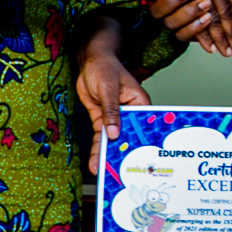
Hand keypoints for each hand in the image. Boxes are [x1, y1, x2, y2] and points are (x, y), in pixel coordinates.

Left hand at [74, 27, 147, 174]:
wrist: (89, 60)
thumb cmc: (104, 66)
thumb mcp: (108, 88)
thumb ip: (111, 111)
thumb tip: (114, 132)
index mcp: (140, 103)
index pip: (142, 125)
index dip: (139, 142)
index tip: (136, 159)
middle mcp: (129, 112)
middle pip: (126, 135)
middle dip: (121, 153)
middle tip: (116, 171)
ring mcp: (115, 116)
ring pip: (112, 138)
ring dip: (106, 153)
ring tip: (101, 170)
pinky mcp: (101, 118)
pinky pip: (100, 135)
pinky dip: (97, 147)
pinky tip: (95, 159)